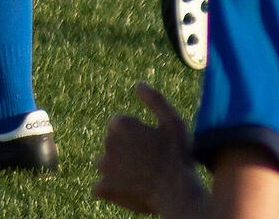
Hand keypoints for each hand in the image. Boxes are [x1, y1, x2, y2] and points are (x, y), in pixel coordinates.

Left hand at [93, 82, 207, 216]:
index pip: (120, 126)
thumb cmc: (177, 156)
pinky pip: (101, 187)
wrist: (177, 193)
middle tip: (148, 163)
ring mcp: (104, 166)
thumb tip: (138, 84)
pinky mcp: (104, 188)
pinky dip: (110, 190)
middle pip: (112, 145)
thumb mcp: (172, 122)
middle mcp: (108, 142)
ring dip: (117, 170)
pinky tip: (129, 191)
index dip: (137, 136)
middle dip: (126, 152)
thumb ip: (154, 99)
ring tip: (139, 178)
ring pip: (106, 165)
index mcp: (121, 123)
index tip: (152, 146)